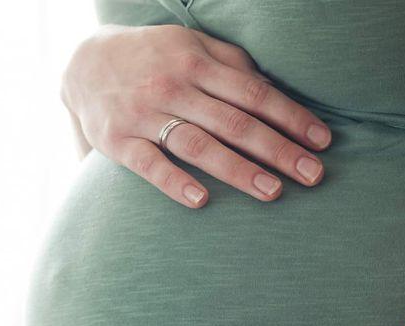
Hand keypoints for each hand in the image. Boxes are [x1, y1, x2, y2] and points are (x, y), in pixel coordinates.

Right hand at [62, 24, 331, 207]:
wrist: (82, 62)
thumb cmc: (151, 57)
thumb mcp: (190, 45)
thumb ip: (229, 65)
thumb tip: (271, 94)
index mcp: (196, 62)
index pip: (254, 92)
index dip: (291, 117)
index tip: (322, 142)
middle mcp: (173, 86)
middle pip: (234, 122)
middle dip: (278, 150)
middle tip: (313, 175)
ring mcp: (143, 115)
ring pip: (198, 145)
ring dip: (238, 170)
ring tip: (273, 193)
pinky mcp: (116, 141)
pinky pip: (149, 165)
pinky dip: (175, 183)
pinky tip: (202, 201)